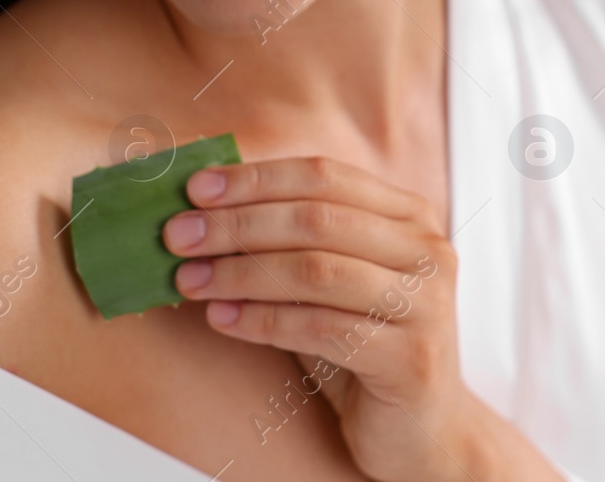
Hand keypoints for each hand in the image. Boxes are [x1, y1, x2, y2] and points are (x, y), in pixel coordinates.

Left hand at [162, 156, 563, 481]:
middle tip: (179, 236)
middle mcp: (426, 250)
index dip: (256, 179)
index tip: (197, 190)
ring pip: (315, 270)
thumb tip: (205, 209)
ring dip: (241, 273)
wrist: (425, 428)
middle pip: (315, 218)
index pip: (324, 175)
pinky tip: (222, 319)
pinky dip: (261, 321)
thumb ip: (290, 240)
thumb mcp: (331, 277)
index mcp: (408, 215)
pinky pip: (320, 328)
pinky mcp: (411, 357)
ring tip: (190, 280)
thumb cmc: (366, 343)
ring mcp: (424, 302)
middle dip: (237, 224)